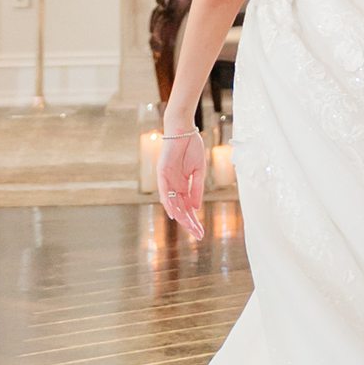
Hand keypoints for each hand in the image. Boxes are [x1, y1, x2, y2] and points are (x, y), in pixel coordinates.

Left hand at [157, 119, 206, 238]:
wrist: (184, 129)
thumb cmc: (192, 147)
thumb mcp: (199, 171)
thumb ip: (197, 189)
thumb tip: (195, 209)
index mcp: (183, 186)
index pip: (188, 208)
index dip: (194, 220)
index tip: (201, 232)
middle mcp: (174, 186)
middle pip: (181, 209)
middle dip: (189, 223)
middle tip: (198, 235)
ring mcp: (167, 180)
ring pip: (172, 203)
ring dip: (180, 216)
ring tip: (189, 228)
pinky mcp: (162, 173)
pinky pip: (164, 191)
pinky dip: (168, 202)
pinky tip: (173, 213)